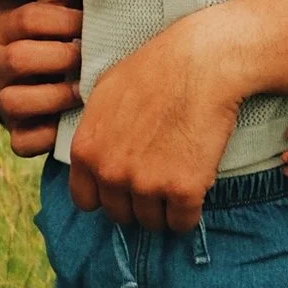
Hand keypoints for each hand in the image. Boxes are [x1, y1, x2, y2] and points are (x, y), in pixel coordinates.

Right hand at [0, 0, 86, 157]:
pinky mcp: (16, 132)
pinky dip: (47, 137)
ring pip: (15, 102)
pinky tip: (71, 124)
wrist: (18, 73)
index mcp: (7, 27)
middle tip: (89, 57)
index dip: (64, 21)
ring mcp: (4, 100)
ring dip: (55, 97)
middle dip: (61, 58)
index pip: (29, 18)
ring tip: (82, 91)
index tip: (90, 24)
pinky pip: (24, 142)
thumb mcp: (56, 6)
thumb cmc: (50, 35)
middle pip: (19, 58)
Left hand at [65, 16, 243, 231]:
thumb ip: (94, 130)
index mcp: (87, 151)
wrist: (201, 64)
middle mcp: (110, 173)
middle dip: (136, 203)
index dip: (105, 196)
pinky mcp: (183, 191)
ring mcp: (146, 184)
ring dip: (164, 209)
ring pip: (151, 222)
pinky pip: (182, 223)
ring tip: (177, 181)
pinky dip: (189, 213)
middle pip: (120, 214)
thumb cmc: (155, 69)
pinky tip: (195, 191)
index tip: (122, 188)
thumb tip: (93, 149)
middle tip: (157, 181)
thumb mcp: (104, 92)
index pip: (85, 200)